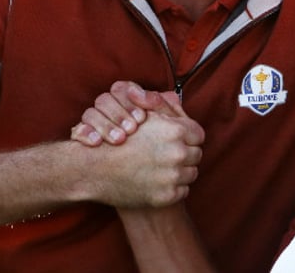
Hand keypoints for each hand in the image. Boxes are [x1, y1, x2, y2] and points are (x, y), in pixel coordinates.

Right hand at [71, 96, 203, 207]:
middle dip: (186, 154)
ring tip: (164, 168)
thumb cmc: (118, 138)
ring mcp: (173, 176)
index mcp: (176, 131)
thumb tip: (177, 99)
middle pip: (196, 154)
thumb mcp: (141, 115)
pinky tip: (158, 181)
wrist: (95, 170)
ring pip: (191, 173)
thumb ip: (163, 106)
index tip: (181, 140)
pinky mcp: (168, 195)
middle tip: (170, 155)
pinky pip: (183, 190)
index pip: (198, 135)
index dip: (189, 136)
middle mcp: (178, 153)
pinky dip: (174, 187)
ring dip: (181, 171)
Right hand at [72, 80, 172, 145]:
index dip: (130, 102)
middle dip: (118, 114)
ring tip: (118, 140)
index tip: (142, 118)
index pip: (120, 89)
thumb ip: (163, 109)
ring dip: (105, 125)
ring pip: (90, 113)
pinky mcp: (78, 136)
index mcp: (119, 99)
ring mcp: (89, 122)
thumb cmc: (141, 142)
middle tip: (131, 129)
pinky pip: (77, 130)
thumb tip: (172, 97)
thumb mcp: (155, 122)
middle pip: (104, 100)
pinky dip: (86, 134)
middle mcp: (103, 107)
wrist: (109, 171)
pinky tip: (96, 143)